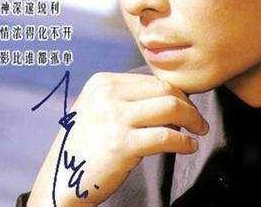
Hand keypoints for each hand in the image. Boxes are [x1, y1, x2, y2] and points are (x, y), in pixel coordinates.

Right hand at [27, 72, 209, 206]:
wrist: (62, 180)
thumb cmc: (86, 146)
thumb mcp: (99, 109)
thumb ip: (128, 99)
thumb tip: (171, 98)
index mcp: (103, 82)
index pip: (153, 80)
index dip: (176, 94)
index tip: (187, 107)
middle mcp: (108, 94)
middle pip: (165, 90)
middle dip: (188, 105)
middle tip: (197, 120)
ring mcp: (114, 117)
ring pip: (171, 108)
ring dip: (192, 120)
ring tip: (198, 131)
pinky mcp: (122, 143)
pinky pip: (166, 136)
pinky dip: (184, 141)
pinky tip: (188, 147)